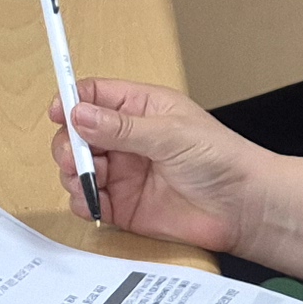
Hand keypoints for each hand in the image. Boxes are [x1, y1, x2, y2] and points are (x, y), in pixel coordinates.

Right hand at [58, 78, 275, 253]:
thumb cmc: (221, 159)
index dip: (72, 101)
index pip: (94, 96)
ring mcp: (124, 173)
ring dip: (73, 173)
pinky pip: (89, 201)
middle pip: (78, 134)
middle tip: (76, 156)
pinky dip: (82, 201)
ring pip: (78, 167)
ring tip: (87, 179)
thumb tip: (79, 115)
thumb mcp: (170, 133)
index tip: (59, 113)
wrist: (243, 208)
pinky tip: (92, 202)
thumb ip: (121, 127)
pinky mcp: (123, 205)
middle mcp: (128, 139)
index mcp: (141, 109)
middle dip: (69, 143)